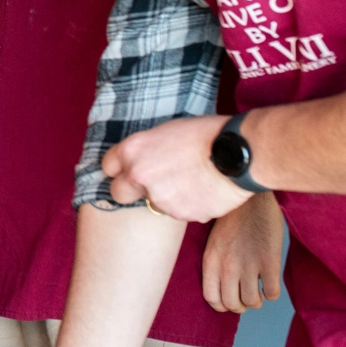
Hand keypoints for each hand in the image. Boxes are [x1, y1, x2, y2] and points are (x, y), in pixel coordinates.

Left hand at [103, 114, 252, 221]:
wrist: (239, 153)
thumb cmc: (206, 134)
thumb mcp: (165, 132)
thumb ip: (146, 150)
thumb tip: (140, 161)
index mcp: (132, 151)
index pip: (107, 167)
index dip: (118, 169)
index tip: (125, 171)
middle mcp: (139, 176)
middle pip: (118, 194)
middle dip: (129, 191)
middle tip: (149, 185)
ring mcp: (159, 198)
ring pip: (153, 204)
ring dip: (165, 197)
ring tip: (190, 181)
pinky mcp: (181, 214)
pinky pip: (179, 212)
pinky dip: (187, 205)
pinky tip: (203, 190)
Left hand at [202, 191, 283, 312]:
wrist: (250, 198)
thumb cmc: (231, 217)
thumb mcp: (214, 241)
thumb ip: (216, 262)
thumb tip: (222, 286)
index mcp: (211, 259)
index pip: (211, 297)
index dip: (221, 305)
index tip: (229, 300)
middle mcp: (227, 266)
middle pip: (232, 305)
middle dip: (240, 306)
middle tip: (246, 297)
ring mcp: (249, 265)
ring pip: (252, 302)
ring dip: (257, 300)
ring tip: (258, 291)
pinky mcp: (270, 262)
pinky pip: (272, 293)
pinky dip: (272, 293)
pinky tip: (270, 283)